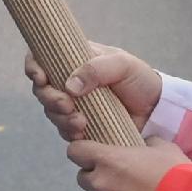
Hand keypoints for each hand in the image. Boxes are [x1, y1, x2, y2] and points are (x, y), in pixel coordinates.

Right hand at [24, 42, 160, 139]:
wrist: (157, 109)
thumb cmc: (141, 80)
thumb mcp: (123, 65)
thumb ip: (96, 69)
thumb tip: (69, 85)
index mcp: (76, 60)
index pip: (42, 58)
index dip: (34, 67)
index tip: (41, 77)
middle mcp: (71, 82)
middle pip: (42, 90)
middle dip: (49, 99)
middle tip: (67, 105)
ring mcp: (75, 105)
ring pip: (51, 112)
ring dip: (60, 118)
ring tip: (81, 122)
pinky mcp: (82, 126)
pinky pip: (65, 130)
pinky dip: (69, 132)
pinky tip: (83, 132)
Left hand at [67, 135, 184, 190]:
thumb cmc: (175, 174)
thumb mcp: (163, 147)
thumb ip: (146, 143)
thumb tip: (144, 144)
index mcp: (108, 159)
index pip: (75, 151)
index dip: (82, 152)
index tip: (91, 154)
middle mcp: (100, 183)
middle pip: (83, 178)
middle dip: (97, 177)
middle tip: (119, 178)